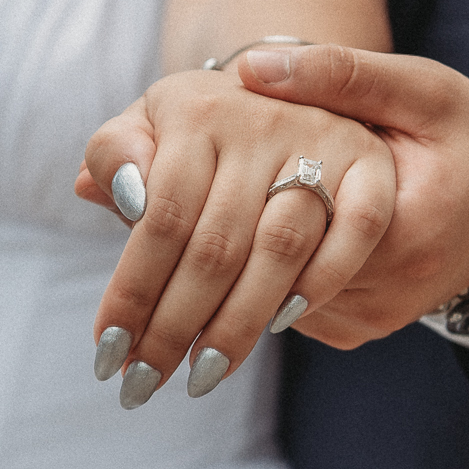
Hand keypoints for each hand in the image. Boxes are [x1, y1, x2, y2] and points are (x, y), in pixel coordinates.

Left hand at [78, 69, 396, 405]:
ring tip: (201, 376)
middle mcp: (263, 121)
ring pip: (279, 250)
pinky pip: (354, 232)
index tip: (106, 353)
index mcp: (198, 109)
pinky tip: (279, 325)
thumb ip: (119, 152)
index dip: (132, 292)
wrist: (295, 82)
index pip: (160, 219)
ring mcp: (325, 141)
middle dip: (174, 327)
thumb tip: (96, 190)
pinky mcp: (372, 164)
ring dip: (239, 324)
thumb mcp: (153, 120)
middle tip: (143, 386)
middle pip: (215, 247)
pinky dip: (319, 283)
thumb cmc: (207, 122)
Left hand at [226, 46, 468, 346]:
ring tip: (246, 196)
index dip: (247, 182)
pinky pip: (296, 306)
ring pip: (278, 290)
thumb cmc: (466, 139)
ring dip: (257, 248)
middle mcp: (389, 291)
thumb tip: (250, 66)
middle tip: (218, 173)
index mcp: (406, 230)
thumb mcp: (420, 90)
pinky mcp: (362, 329)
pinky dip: (280, 268)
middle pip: (278, 262)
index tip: (228, 143)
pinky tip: (277, 226)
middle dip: (244, 217)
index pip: (291, 222)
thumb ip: (342, 74)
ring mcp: (373, 318)